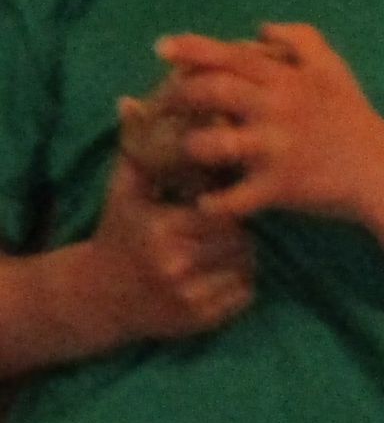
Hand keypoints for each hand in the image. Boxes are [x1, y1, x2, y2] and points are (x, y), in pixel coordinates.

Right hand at [77, 146, 255, 341]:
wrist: (97, 297)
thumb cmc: (119, 234)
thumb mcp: (123, 192)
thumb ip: (136, 149)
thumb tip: (131, 101)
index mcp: (160, 231)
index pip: (222, 213)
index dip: (226, 208)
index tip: (216, 207)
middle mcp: (175, 266)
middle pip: (240, 241)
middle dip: (237, 232)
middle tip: (224, 228)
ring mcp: (189, 298)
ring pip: (247, 268)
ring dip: (242, 257)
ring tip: (219, 250)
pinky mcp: (200, 321)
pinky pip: (245, 295)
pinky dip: (240, 283)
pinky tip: (215, 274)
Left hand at [154, 24, 383, 224]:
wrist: (383, 171)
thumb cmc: (353, 118)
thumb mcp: (335, 69)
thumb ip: (302, 40)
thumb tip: (261, 28)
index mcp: (288, 79)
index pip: (231, 55)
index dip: (192, 48)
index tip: (161, 47)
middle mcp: (277, 109)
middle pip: (211, 92)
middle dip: (179, 97)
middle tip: (165, 105)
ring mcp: (276, 149)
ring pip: (213, 145)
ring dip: (190, 148)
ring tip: (185, 153)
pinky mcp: (280, 186)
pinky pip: (234, 198)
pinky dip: (214, 203)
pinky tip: (206, 202)